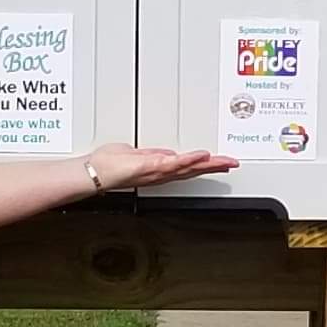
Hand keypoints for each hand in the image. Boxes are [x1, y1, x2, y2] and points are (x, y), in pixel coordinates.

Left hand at [87, 144, 234, 192]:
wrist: (94, 173)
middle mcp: (160, 173)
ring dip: (207, 164)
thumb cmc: (108, 165)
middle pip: (193, 169)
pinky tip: (201, 155)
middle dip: (214, 166)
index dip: (205, 165)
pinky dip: (188, 160)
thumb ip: (152, 154)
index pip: (187, 167)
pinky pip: (173, 163)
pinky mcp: (150, 166)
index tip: (221, 162)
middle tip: (232, 163)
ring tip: (223, 160)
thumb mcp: (136, 154)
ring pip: (187, 168)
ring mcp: (156, 171)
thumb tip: (167, 153)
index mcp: (159, 169)